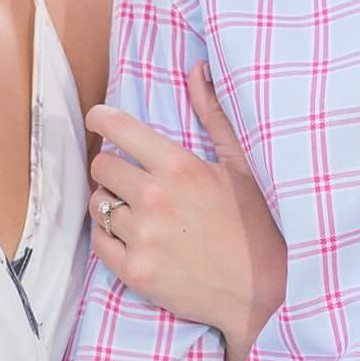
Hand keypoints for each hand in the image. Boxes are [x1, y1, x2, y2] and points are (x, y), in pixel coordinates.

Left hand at [87, 66, 286, 360]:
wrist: (261, 291)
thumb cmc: (254, 225)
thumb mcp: (240, 165)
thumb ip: (213, 115)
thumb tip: (197, 69)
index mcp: (179, 168)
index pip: (118, 129)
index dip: (102, 120)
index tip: (99, 120)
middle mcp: (155, 199)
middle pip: (101, 166)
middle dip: (112, 168)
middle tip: (131, 178)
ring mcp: (143, 238)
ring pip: (98, 204)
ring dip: (112, 203)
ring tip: (139, 212)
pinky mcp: (135, 272)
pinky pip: (99, 242)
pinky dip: (110, 237)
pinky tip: (135, 238)